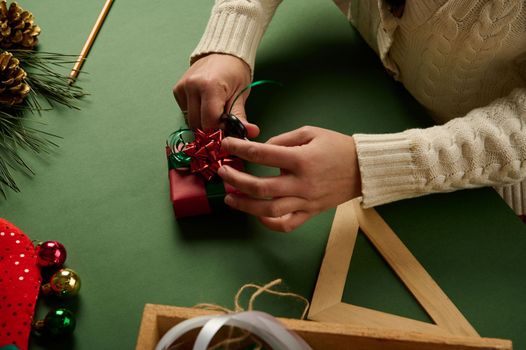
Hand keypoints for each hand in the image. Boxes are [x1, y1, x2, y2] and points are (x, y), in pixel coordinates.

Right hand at [173, 53, 259, 137]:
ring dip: (202, 122)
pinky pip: (185, 112)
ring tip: (214, 111)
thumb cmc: (234, 73)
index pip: (209, 121)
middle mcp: (192, 86)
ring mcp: (183, 87)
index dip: (218, 131)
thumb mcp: (241, 95)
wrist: (223, 53)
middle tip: (222, 122)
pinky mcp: (177, 90)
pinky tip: (204, 104)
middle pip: (197, 124)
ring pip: (189, 120)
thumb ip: (241, 117)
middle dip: (210, 129)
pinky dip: (195, 113)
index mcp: (210, 86)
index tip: (227, 129)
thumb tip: (251, 133)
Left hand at [218, 126, 361, 231]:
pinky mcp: (311, 212)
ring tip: (230, 197)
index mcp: (301, 159)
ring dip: (245, 205)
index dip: (240, 149)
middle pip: (261, 188)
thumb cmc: (338, 147)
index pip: (262, 155)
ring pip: (270, 211)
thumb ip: (283, 139)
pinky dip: (270, 224)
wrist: (364, 168)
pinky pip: (287, 224)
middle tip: (222, 173)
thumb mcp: (311, 132)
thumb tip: (261, 149)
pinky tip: (258, 216)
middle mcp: (302, 183)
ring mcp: (306, 201)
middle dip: (236, 180)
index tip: (227, 145)